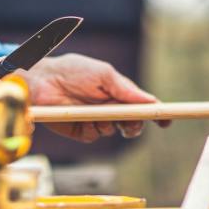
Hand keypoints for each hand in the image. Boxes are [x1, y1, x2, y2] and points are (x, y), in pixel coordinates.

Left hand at [10, 52, 160, 141]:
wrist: (42, 80)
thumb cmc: (73, 71)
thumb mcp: (104, 74)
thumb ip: (126, 89)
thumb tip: (151, 101)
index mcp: (118, 92)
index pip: (142, 106)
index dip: (156, 114)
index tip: (167, 120)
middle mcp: (109, 107)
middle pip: (132, 123)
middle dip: (134, 125)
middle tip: (128, 123)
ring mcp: (95, 120)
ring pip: (113, 131)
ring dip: (109, 125)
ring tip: (96, 115)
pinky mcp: (80, 130)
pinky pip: (93, 137)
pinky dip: (91, 130)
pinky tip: (82, 120)